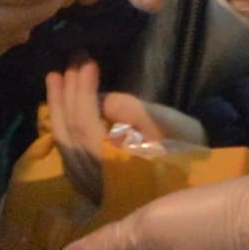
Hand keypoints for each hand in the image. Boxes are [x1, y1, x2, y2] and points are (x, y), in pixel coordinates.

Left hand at [41, 57, 204, 186]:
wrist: (192, 188)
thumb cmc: (185, 154)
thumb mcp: (170, 128)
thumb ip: (135, 114)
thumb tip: (103, 101)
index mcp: (118, 168)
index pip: (85, 126)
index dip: (83, 92)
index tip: (88, 63)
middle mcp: (97, 181)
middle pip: (69, 134)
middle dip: (66, 95)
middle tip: (71, 61)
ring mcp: (89, 186)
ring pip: (64, 144)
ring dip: (58, 107)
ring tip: (56, 76)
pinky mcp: (88, 184)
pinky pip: (68, 151)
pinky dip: (62, 125)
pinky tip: (60, 104)